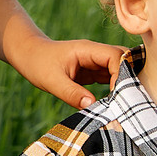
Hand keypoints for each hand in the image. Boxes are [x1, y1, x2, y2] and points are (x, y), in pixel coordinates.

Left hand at [9, 34, 128, 111]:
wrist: (27, 54)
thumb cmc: (37, 63)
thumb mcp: (52, 81)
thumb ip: (71, 93)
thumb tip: (92, 105)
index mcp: (88, 50)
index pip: (116, 57)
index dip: (122, 74)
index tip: (118, 95)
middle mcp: (95, 54)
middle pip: (124, 61)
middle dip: (129, 78)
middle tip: (128, 101)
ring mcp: (95, 62)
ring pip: (119, 70)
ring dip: (123, 85)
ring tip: (124, 104)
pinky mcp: (92, 72)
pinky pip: (110, 79)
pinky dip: (115, 89)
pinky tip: (116, 104)